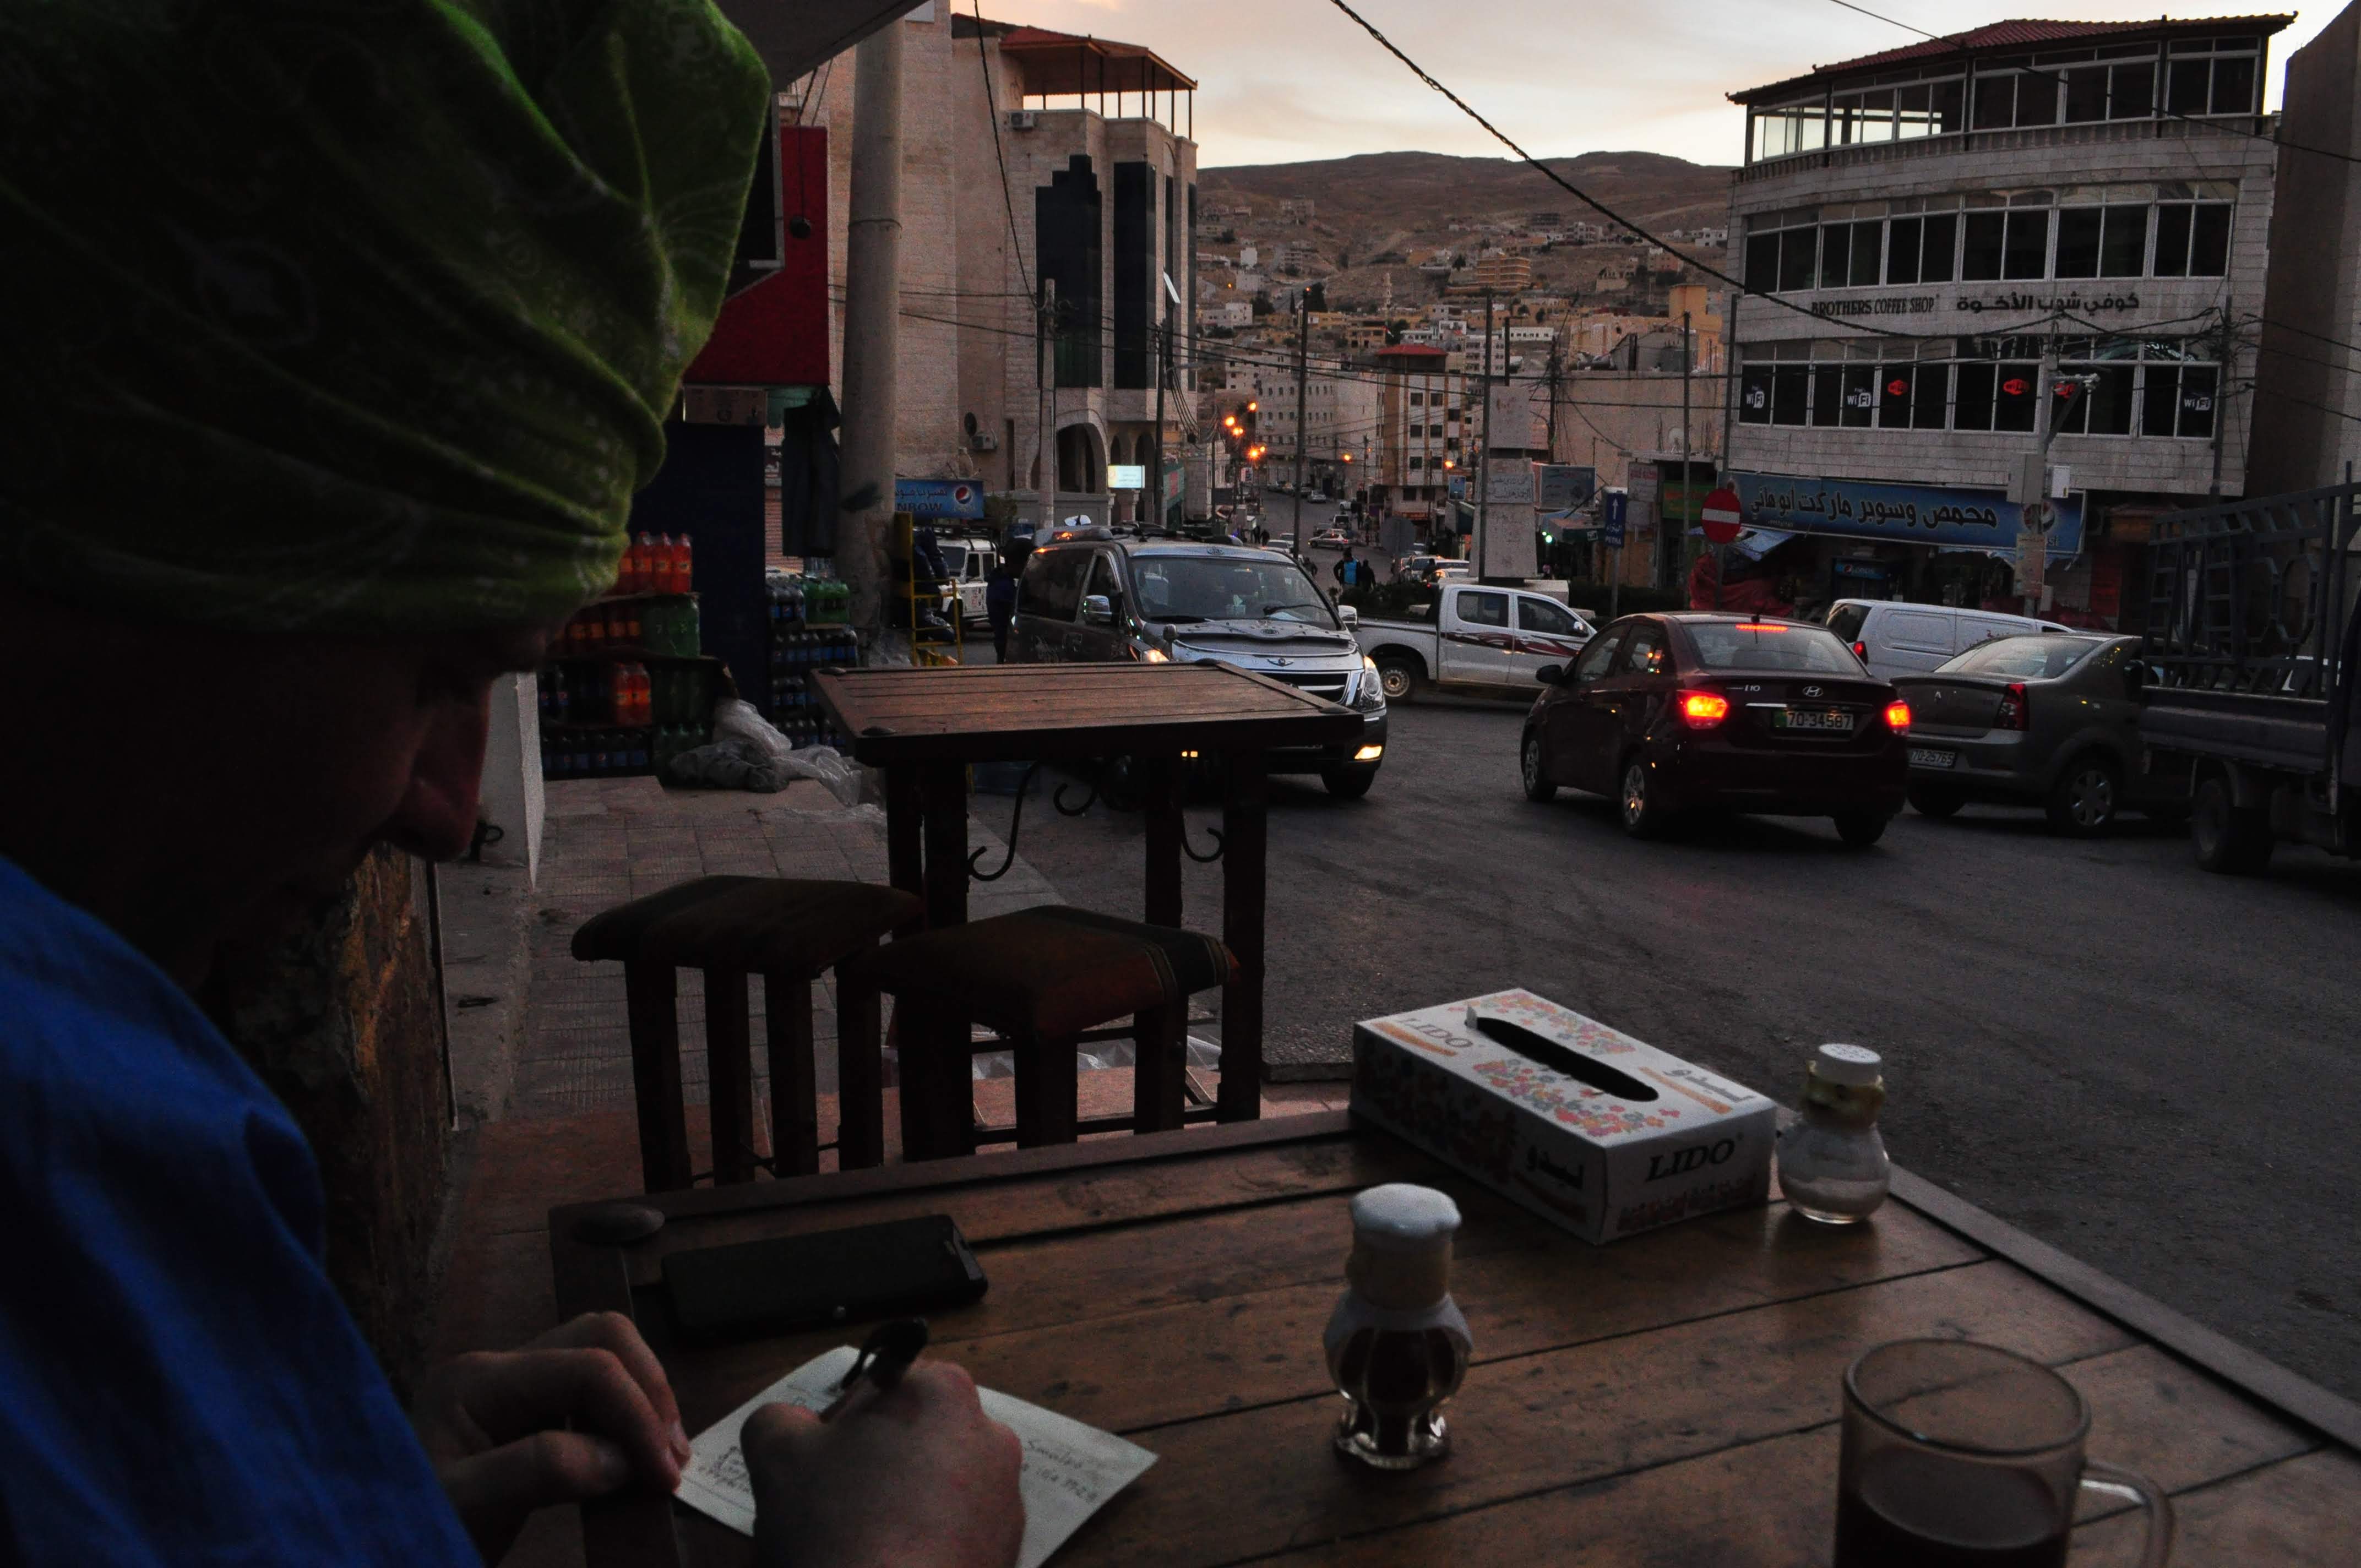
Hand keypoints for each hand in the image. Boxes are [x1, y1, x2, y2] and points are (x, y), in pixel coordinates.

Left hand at [413, 1311, 690, 1563]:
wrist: (364, 1552)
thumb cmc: (407, 1528)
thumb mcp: (465, 1507)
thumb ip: (537, 1471)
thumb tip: (621, 1459)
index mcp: (479, 1380)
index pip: (586, 1367)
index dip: (637, 1413)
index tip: (664, 1475)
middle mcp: (498, 1369)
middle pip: (601, 1337)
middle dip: (649, 1390)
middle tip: (671, 1457)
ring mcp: (512, 1389)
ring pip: (603, 1357)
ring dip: (643, 1401)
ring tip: (663, 1460)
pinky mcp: (526, 1415)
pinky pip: (591, 1394)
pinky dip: (626, 1420)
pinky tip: (635, 1459)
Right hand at [744, 1360, 1024, 1567]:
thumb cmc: (836, 1527)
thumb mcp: (777, 1457)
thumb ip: (780, 1421)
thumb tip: (793, 1426)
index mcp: (943, 1392)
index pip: (879, 1388)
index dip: (839, 1427)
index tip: (819, 1467)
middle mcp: (990, 1436)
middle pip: (912, 1440)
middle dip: (873, 1469)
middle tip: (832, 1511)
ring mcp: (1006, 1499)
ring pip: (933, 1491)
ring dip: (899, 1510)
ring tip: (862, 1547)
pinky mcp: (1008, 1554)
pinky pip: (954, 1537)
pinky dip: (924, 1548)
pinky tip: (891, 1567)